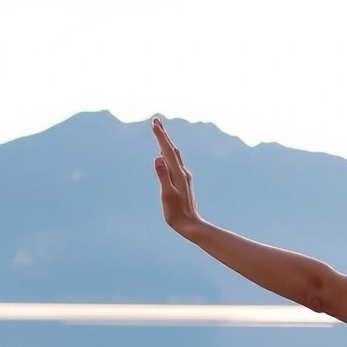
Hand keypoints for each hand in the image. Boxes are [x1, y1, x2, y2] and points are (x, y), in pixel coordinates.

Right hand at [151, 117, 203, 234]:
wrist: (191, 226)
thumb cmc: (177, 213)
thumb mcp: (167, 194)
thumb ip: (162, 175)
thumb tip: (158, 157)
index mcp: (178, 173)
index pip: (167, 150)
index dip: (160, 136)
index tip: (155, 123)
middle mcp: (182, 172)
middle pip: (172, 149)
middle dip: (163, 134)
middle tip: (156, 120)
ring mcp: (184, 177)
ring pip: (174, 155)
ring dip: (167, 142)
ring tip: (160, 132)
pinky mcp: (183, 182)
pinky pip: (175, 162)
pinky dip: (169, 153)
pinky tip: (166, 154)